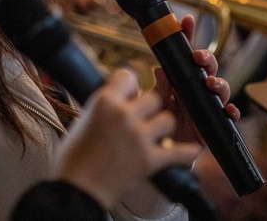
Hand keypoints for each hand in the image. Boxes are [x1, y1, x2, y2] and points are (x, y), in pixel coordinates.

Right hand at [51, 69, 202, 209]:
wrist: (77, 190)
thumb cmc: (74, 156)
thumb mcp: (83, 118)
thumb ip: (106, 103)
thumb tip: (124, 93)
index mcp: (104, 102)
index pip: (129, 76)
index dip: (130, 86)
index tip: (130, 93)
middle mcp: (124, 116)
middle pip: (154, 97)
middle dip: (149, 107)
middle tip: (143, 116)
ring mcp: (139, 138)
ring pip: (168, 119)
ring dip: (163, 126)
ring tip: (155, 134)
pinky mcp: (150, 161)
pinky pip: (179, 152)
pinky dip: (186, 152)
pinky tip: (191, 148)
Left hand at [153, 14, 239, 145]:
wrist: (168, 153)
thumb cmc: (164, 124)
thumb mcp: (159, 104)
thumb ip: (161, 88)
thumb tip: (159, 70)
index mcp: (184, 79)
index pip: (187, 54)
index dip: (188, 36)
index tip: (186, 20)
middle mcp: (199, 89)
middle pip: (210, 67)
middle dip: (207, 58)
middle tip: (198, 57)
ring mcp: (210, 104)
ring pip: (222, 88)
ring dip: (219, 82)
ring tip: (211, 83)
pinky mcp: (216, 123)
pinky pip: (229, 116)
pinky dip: (232, 112)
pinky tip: (229, 110)